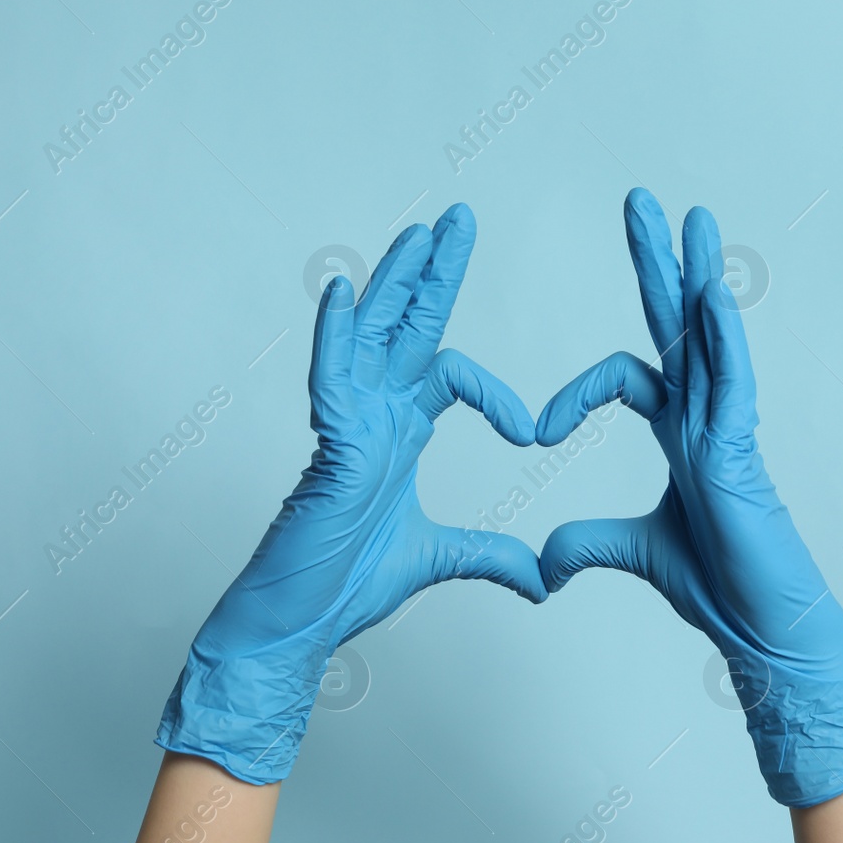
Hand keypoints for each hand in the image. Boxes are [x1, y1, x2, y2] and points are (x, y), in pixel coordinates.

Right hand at [157, 205, 543, 784]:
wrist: (301, 624)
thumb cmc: (347, 585)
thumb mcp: (441, 560)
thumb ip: (489, 556)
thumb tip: (542, 578)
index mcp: (398, 432)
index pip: (450, 374)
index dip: (496, 394)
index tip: (534, 434)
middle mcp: (372, 416)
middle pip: (408, 327)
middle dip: (434, 273)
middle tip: (460, 219)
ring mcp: (347, 426)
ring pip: (371, 336)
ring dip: (394, 282)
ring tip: (418, 233)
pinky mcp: (329, 448)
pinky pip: (330, 379)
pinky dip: (336, 335)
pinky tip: (346, 291)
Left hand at [535, 188, 842, 806]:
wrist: (763, 628)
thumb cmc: (719, 587)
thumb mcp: (633, 553)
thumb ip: (588, 542)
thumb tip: (541, 559)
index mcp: (681, 432)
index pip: (625, 377)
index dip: (573, 393)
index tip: (535, 433)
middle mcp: (705, 418)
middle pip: (679, 324)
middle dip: (659, 263)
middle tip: (642, 203)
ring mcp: (728, 430)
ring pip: (713, 338)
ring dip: (699, 275)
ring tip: (692, 218)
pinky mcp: (742, 454)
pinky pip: (734, 384)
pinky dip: (724, 340)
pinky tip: (711, 296)